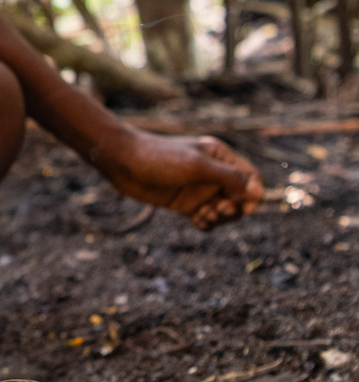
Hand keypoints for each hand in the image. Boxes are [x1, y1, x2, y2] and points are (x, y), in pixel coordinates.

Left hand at [90, 127, 262, 230]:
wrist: (124, 163)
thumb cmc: (161, 158)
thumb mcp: (197, 166)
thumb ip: (228, 178)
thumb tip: (257, 191)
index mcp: (220, 157)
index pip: (251, 177)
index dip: (254, 194)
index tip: (246, 207)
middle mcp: (213, 174)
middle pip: (240, 198)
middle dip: (235, 209)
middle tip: (219, 210)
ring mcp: (199, 190)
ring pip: (224, 211)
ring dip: (221, 218)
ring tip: (205, 216)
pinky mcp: (186, 204)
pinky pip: (206, 219)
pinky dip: (207, 223)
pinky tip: (198, 221)